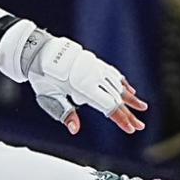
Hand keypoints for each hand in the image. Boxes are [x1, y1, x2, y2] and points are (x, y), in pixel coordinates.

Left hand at [26, 33, 147, 135]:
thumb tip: (75, 129)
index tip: (131, 128)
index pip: (108, 106)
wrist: (37, 51)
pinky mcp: (94, 62)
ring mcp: (95, 67)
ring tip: (142, 107)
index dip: (121, 118)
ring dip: (130, 98)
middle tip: (139, 126)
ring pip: (117, 84)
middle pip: (116, 98)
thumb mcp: (49, 98)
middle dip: (129, 113)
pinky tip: (129, 89)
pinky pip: (112, 73)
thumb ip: (65, 113)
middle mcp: (93, 75)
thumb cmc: (42, 77)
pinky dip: (122, 82)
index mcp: (83, 86)